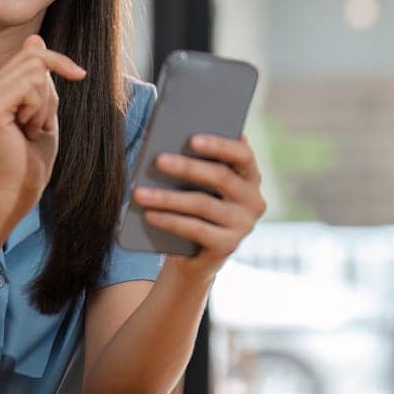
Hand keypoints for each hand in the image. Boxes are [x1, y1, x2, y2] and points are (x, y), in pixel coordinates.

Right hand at [0, 34, 85, 218]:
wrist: (24, 185)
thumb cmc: (35, 153)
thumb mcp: (45, 106)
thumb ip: (40, 75)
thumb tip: (34, 38)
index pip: (31, 54)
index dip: (58, 60)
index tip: (79, 74)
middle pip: (34, 58)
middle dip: (50, 89)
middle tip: (39, 120)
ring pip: (35, 73)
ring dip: (45, 103)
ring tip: (31, 127)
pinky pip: (30, 88)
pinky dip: (39, 109)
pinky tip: (26, 130)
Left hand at [131, 133, 265, 278]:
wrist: (193, 253)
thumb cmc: (194, 206)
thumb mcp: (197, 183)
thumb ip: (195, 161)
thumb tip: (169, 146)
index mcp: (249, 176)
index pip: (243, 155)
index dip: (219, 145)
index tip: (192, 139)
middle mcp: (253, 200)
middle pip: (221, 177)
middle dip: (187, 167)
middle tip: (159, 160)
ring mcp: (243, 225)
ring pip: (203, 204)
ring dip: (168, 197)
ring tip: (140, 192)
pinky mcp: (228, 246)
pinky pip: (195, 229)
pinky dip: (169, 220)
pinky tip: (149, 214)